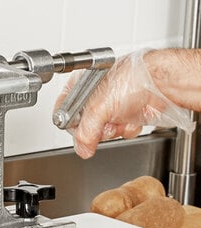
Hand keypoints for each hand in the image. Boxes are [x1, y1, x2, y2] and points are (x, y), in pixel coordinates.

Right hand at [55, 50, 194, 158]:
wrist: (163, 81)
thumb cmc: (133, 78)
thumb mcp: (99, 107)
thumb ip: (85, 132)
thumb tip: (82, 149)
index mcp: (80, 86)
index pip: (63, 112)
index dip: (70, 124)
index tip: (78, 132)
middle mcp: (94, 96)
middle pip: (84, 126)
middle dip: (97, 129)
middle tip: (104, 124)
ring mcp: (111, 105)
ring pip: (103, 131)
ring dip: (114, 130)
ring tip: (121, 119)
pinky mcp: (127, 114)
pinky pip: (120, 131)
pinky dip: (127, 128)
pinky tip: (132, 119)